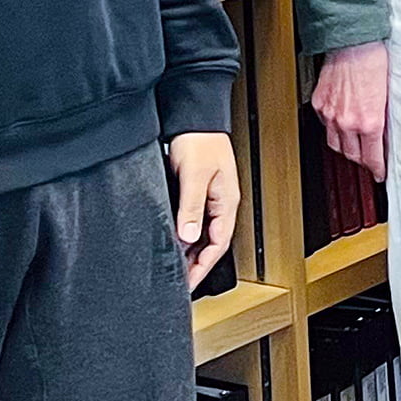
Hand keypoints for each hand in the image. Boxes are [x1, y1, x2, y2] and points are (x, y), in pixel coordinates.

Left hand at [167, 131, 241, 290]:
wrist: (194, 117)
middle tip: (180, 283)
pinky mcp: (197, 192)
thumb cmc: (199, 140)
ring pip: (203, 234)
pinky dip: (185, 236)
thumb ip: (191, 207)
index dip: (203, 266)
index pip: (218, 243)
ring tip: (175, 269)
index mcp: (227, 201)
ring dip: (191, 252)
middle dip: (197, 265)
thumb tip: (189, 236)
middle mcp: (220, 203)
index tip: (189, 283)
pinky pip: (194, 222)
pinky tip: (174, 242)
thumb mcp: (194, 175)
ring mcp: (210, 199)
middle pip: (212, 243)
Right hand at [312, 42, 390, 180]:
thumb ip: (385, 117)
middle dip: (361, 160)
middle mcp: (347, 121)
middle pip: (352, 155)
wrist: (353, 41)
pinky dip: (333, 129)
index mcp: (369, 121)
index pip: (372, 157)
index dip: (377, 168)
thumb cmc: (375, 60)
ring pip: (335, 144)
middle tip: (369, 160)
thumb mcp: (390, 94)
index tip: (379, 173)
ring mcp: (330, 113)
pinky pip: (325, 125)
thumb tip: (387, 132)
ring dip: (345, 148)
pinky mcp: (320, 103)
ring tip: (355, 146)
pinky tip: (340, 125)